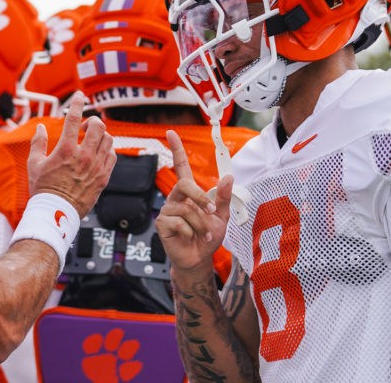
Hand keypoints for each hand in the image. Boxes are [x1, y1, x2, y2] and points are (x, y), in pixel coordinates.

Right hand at [27, 92, 116, 217]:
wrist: (56, 214)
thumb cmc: (43, 190)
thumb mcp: (33, 164)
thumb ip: (38, 143)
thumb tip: (41, 127)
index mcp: (65, 150)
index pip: (73, 118)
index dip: (77, 102)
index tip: (79, 95)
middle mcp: (83, 156)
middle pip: (98, 126)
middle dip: (92, 120)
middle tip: (85, 125)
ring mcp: (96, 167)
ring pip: (109, 139)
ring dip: (101, 135)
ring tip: (91, 139)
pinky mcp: (104, 178)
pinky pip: (113, 155)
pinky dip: (108, 149)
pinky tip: (99, 152)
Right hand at [155, 130, 233, 273]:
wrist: (199, 258)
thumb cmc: (208, 236)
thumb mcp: (222, 216)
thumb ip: (224, 197)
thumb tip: (228, 177)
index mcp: (189, 193)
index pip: (181, 166)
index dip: (176, 149)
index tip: (171, 132)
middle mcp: (176, 198)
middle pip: (184, 184)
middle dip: (200, 198)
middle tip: (211, 212)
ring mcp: (167, 210)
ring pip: (186, 209)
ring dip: (200, 224)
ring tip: (203, 234)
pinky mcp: (162, 224)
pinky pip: (179, 222)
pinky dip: (191, 232)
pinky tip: (190, 238)